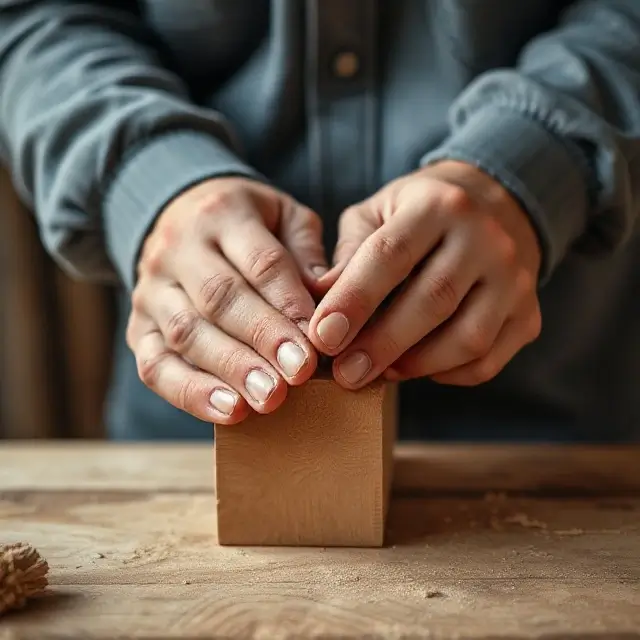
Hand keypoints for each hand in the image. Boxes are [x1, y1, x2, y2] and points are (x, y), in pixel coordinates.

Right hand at [126, 177, 330, 423]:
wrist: (178, 218)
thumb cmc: (247, 223)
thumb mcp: (283, 215)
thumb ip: (307, 252)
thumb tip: (327, 303)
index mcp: (222, 213)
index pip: (260, 261)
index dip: (290, 303)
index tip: (319, 339)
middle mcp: (178, 249)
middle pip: (219, 297)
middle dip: (262, 339)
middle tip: (298, 374)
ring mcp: (151, 290)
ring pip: (185, 333)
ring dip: (230, 370)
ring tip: (268, 398)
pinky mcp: (138, 328)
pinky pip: (154, 365)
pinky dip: (190, 393)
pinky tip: (229, 411)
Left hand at [309, 161, 541, 387]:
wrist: (495, 209)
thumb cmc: (418, 216)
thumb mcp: (377, 215)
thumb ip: (348, 254)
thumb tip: (319, 302)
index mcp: (438, 204)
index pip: (391, 255)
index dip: (354, 300)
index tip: (322, 337)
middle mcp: (486, 238)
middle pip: (432, 300)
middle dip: (382, 344)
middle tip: (344, 374)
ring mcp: (516, 279)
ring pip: (467, 338)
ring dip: (415, 365)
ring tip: (378, 372)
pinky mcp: (529, 315)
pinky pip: (487, 361)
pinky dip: (447, 374)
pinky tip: (417, 367)